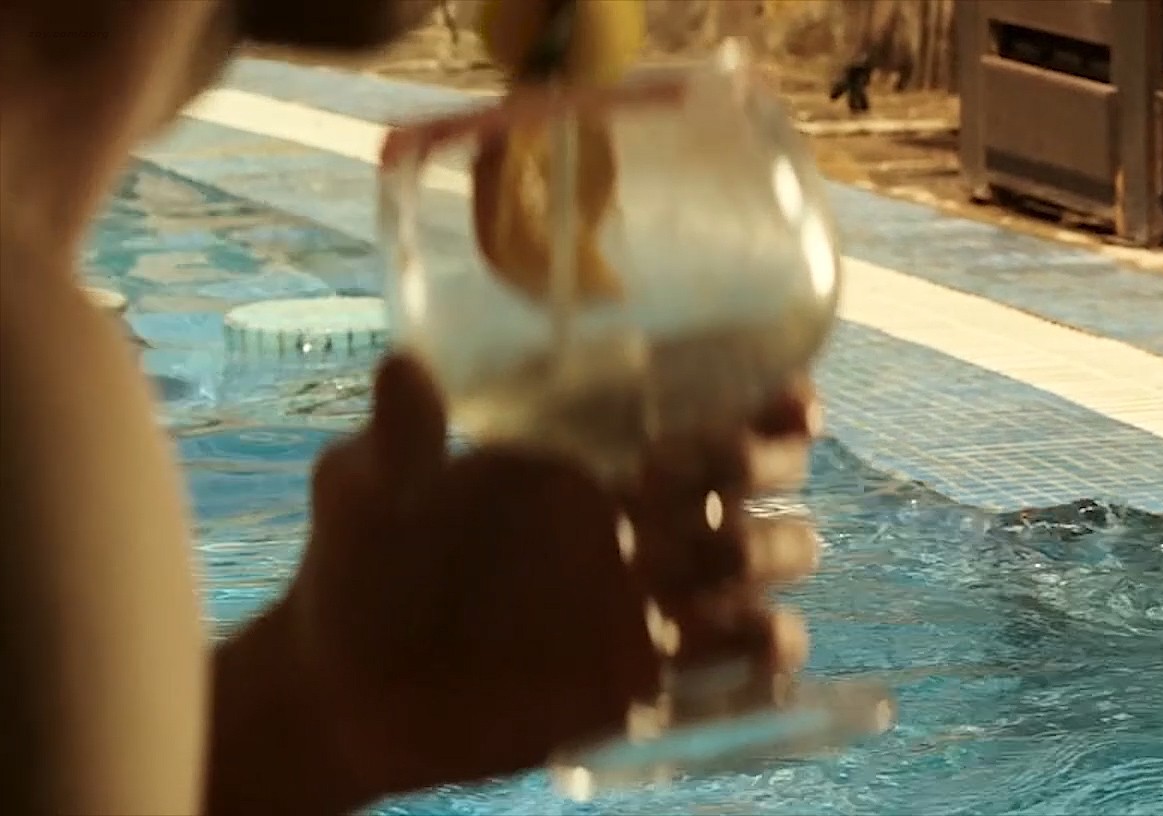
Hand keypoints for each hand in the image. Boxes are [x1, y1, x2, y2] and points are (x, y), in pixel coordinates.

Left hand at [258, 354, 821, 802]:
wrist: (349, 692)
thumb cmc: (359, 570)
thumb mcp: (368, 494)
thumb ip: (399, 440)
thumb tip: (402, 366)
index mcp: (588, 453)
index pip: (698, 404)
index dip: (760, 395)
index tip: (789, 397)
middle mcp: (637, 513)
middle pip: (751, 473)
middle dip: (764, 466)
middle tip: (728, 473)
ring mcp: (650, 593)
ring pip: (764, 557)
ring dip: (771, 555)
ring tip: (725, 572)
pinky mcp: (649, 673)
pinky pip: (740, 660)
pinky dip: (767, 653)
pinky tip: (761, 647)